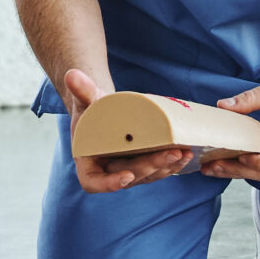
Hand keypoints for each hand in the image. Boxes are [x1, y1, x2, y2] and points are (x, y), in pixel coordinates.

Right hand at [63, 67, 192, 193]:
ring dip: (167, 167)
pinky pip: (157, 170)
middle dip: (151, 167)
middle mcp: (107, 170)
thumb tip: (72, 74)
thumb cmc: (91, 105)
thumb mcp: (86, 98)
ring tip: (184, 153)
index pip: (93, 182)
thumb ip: (81, 90)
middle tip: (171, 153)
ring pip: (147, 176)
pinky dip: (173, 164)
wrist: (104, 107)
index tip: (127, 176)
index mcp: (88, 161)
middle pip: (129, 177)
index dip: (109, 184)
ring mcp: (126, 169)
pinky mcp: (142, 165)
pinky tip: (187, 154)